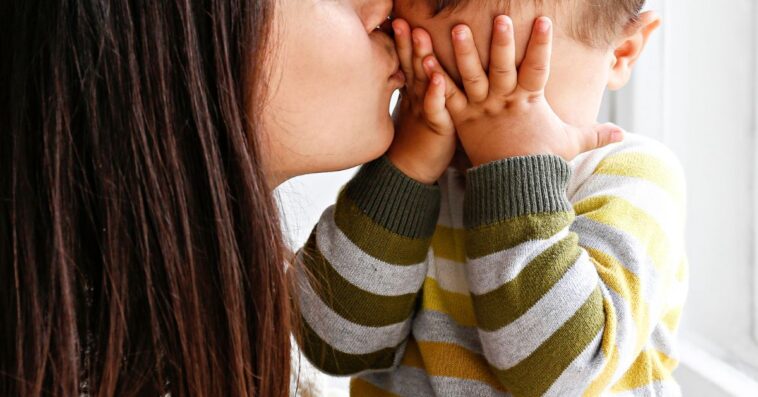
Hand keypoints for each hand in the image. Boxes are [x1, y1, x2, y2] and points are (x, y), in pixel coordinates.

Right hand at [385, 19, 457, 184]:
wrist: (410, 173)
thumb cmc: (418, 141)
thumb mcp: (417, 108)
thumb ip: (419, 86)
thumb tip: (420, 64)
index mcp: (413, 91)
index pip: (405, 61)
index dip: (400, 41)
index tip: (395, 20)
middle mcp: (416, 97)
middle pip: (410, 64)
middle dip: (406, 41)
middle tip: (400, 20)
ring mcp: (424, 111)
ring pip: (422, 81)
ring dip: (420, 57)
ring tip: (419, 34)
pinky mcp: (436, 126)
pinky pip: (436, 107)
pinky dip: (436, 93)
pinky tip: (438, 77)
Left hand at [424, 16, 623, 166]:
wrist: (511, 186)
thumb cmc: (540, 161)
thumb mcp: (569, 144)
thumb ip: (594, 133)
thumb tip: (623, 133)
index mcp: (529, 101)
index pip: (538, 68)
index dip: (541, 44)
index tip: (544, 19)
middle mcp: (504, 101)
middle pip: (503, 67)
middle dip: (501, 42)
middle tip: (499, 17)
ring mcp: (481, 109)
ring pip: (471, 76)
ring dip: (463, 53)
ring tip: (456, 28)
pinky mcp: (460, 119)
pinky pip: (446, 97)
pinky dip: (435, 81)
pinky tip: (424, 59)